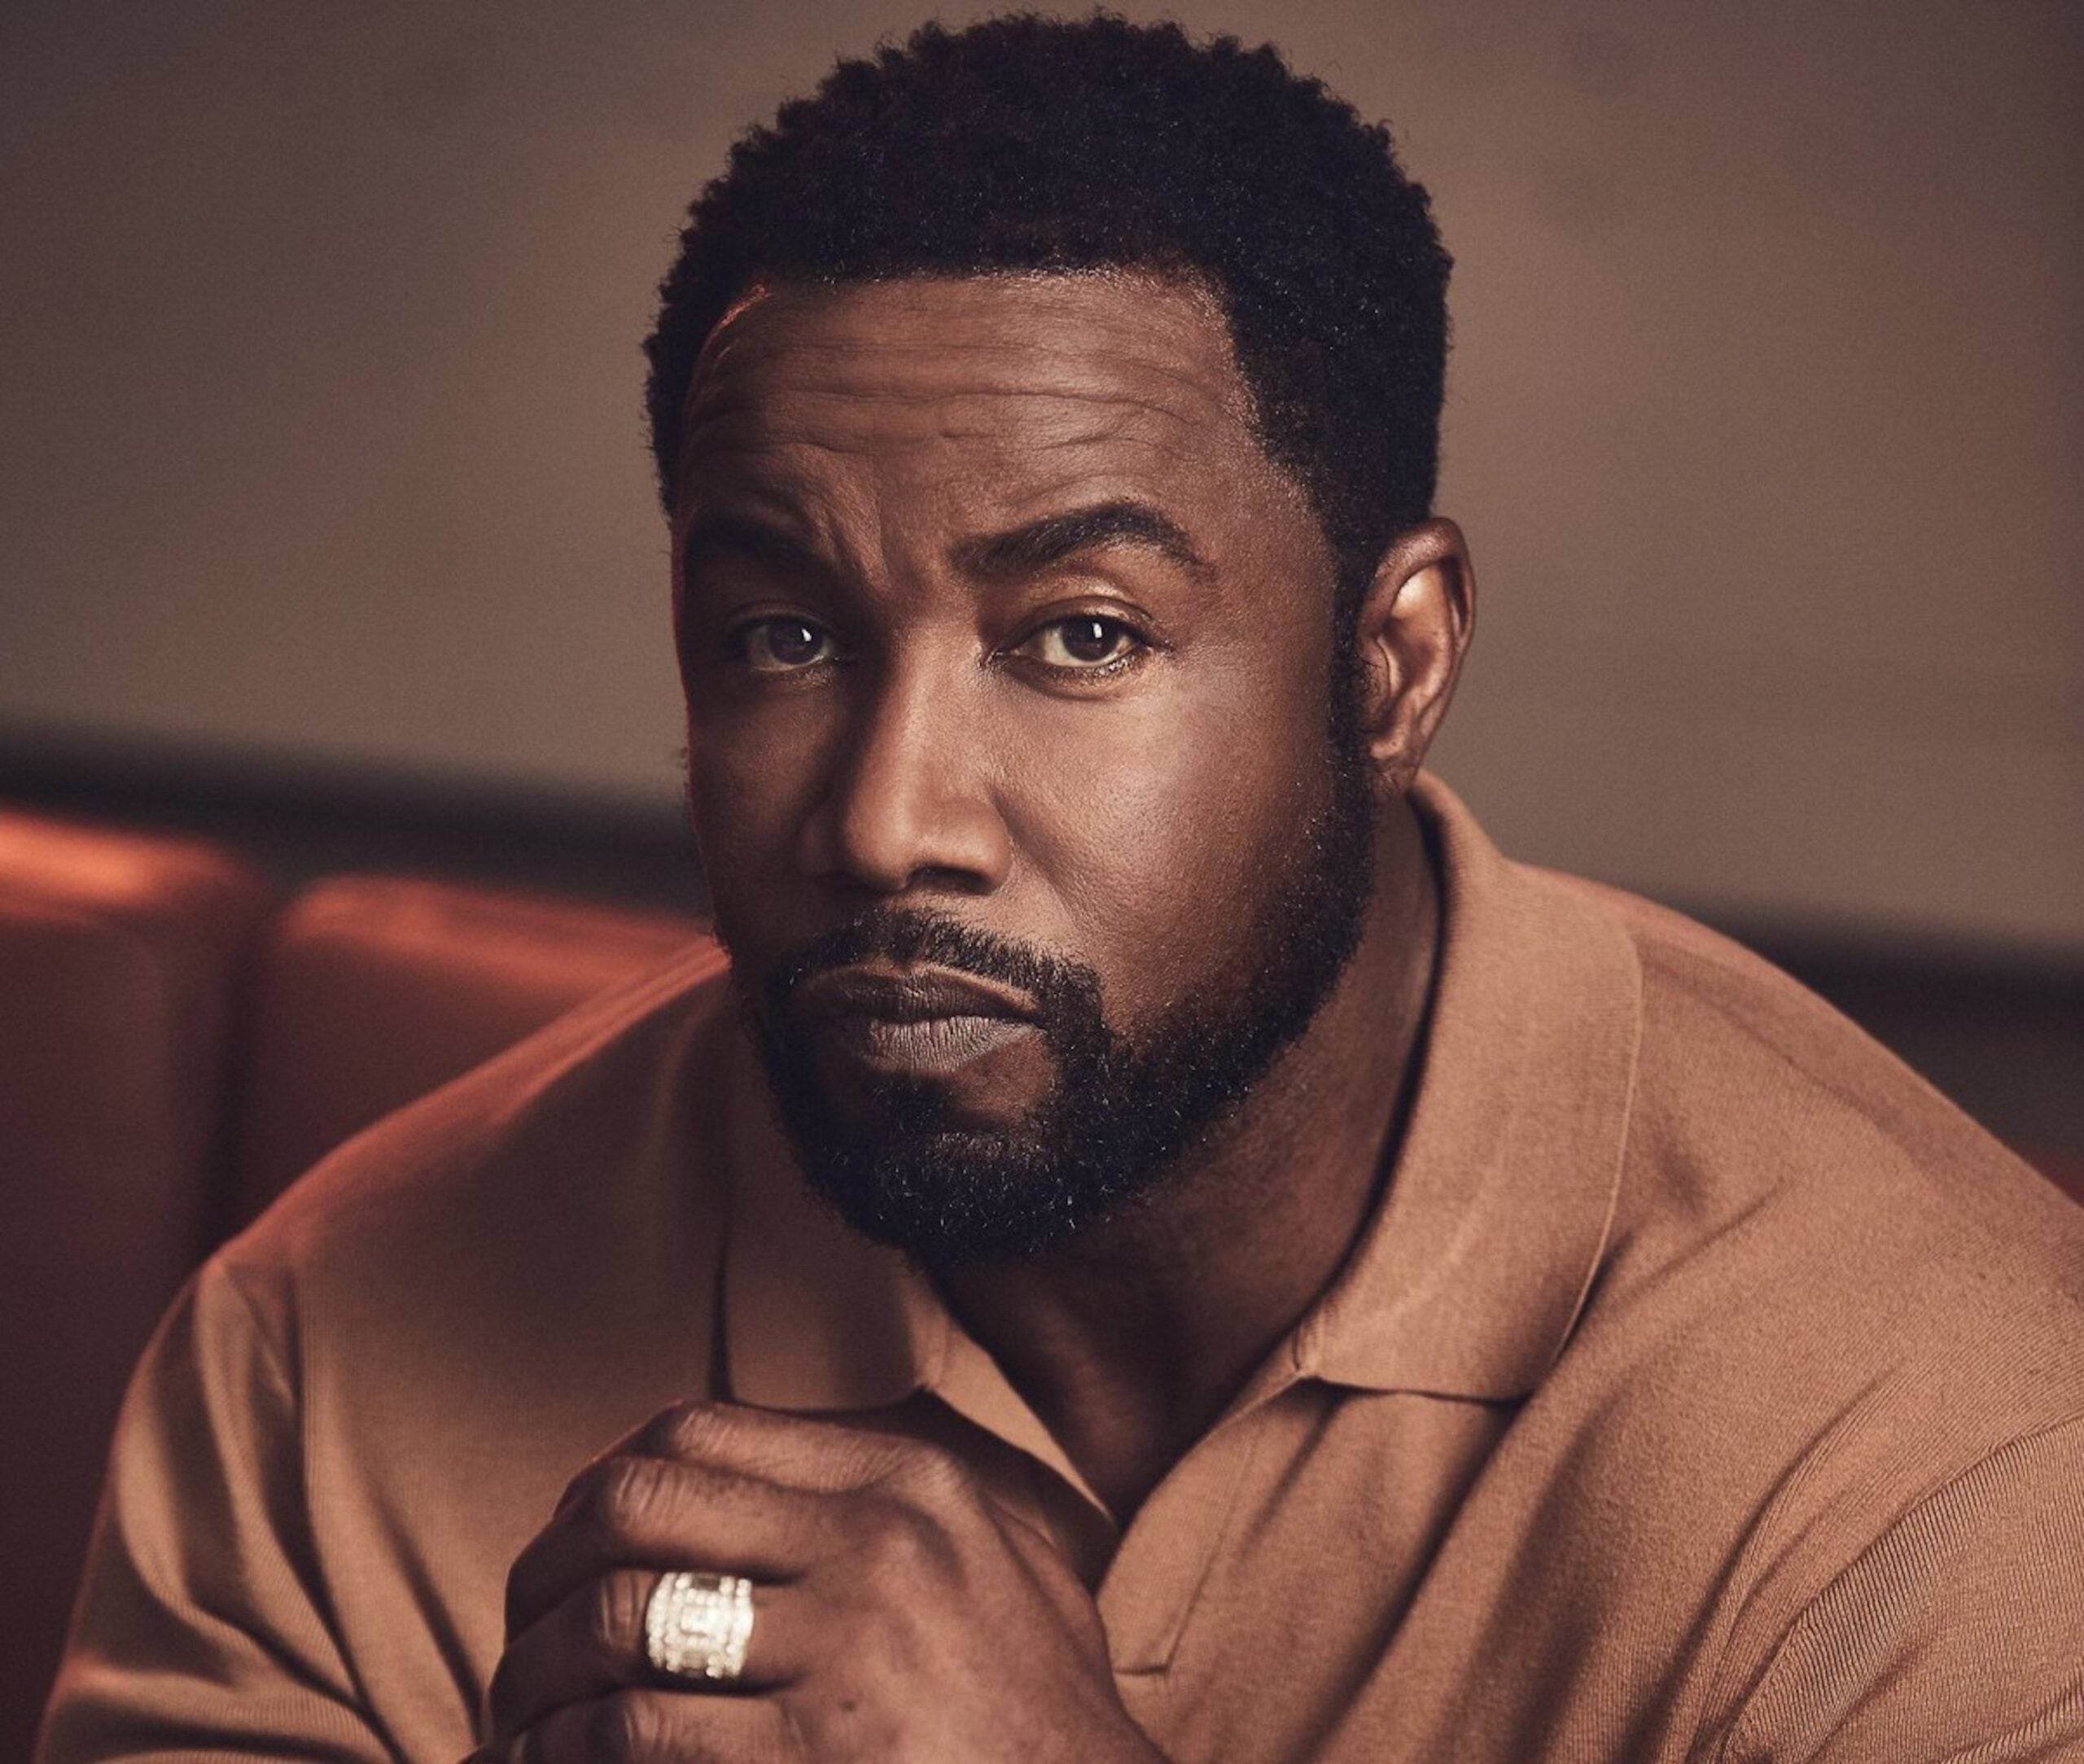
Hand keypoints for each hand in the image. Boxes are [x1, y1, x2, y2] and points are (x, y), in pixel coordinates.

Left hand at [483, 1400, 1166, 1762]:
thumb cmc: (1039, 1712)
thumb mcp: (1005, 1561)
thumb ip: (896, 1498)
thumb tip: (753, 1474)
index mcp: (910, 1481)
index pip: (703, 1428)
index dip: (607, 1473)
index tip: (575, 1531)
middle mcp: (875, 1543)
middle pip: (638, 1503)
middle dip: (547, 1563)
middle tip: (522, 1625)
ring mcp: (844, 1651)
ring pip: (617, 1620)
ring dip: (536, 1672)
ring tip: (521, 1713)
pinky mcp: (807, 1758)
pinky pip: (631, 1732)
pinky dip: (564, 1750)